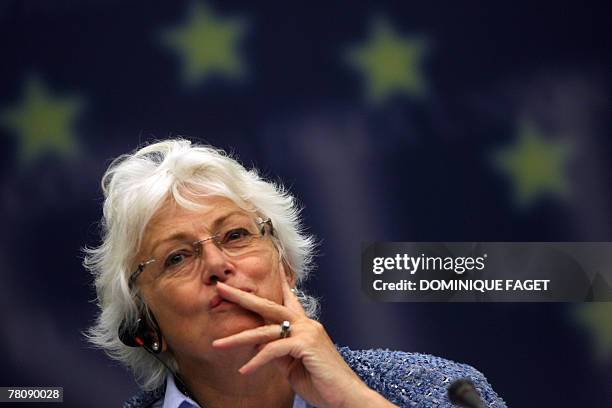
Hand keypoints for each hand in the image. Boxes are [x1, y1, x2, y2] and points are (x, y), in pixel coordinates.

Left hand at [211, 273, 395, 407]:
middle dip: (242, 297)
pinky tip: (245, 370)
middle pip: (269, 305)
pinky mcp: (305, 344)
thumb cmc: (322, 382)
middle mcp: (306, 324)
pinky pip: (273, 350)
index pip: (289, 299)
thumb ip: (278, 352)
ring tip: (218, 344)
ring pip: (265, 330)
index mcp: (306, 326)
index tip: (273, 266)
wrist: (346, 396)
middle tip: (221, 288)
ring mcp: (307, 332)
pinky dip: (257, 360)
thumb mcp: (293, 365)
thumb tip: (258, 347)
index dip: (280, 283)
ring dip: (238, 338)